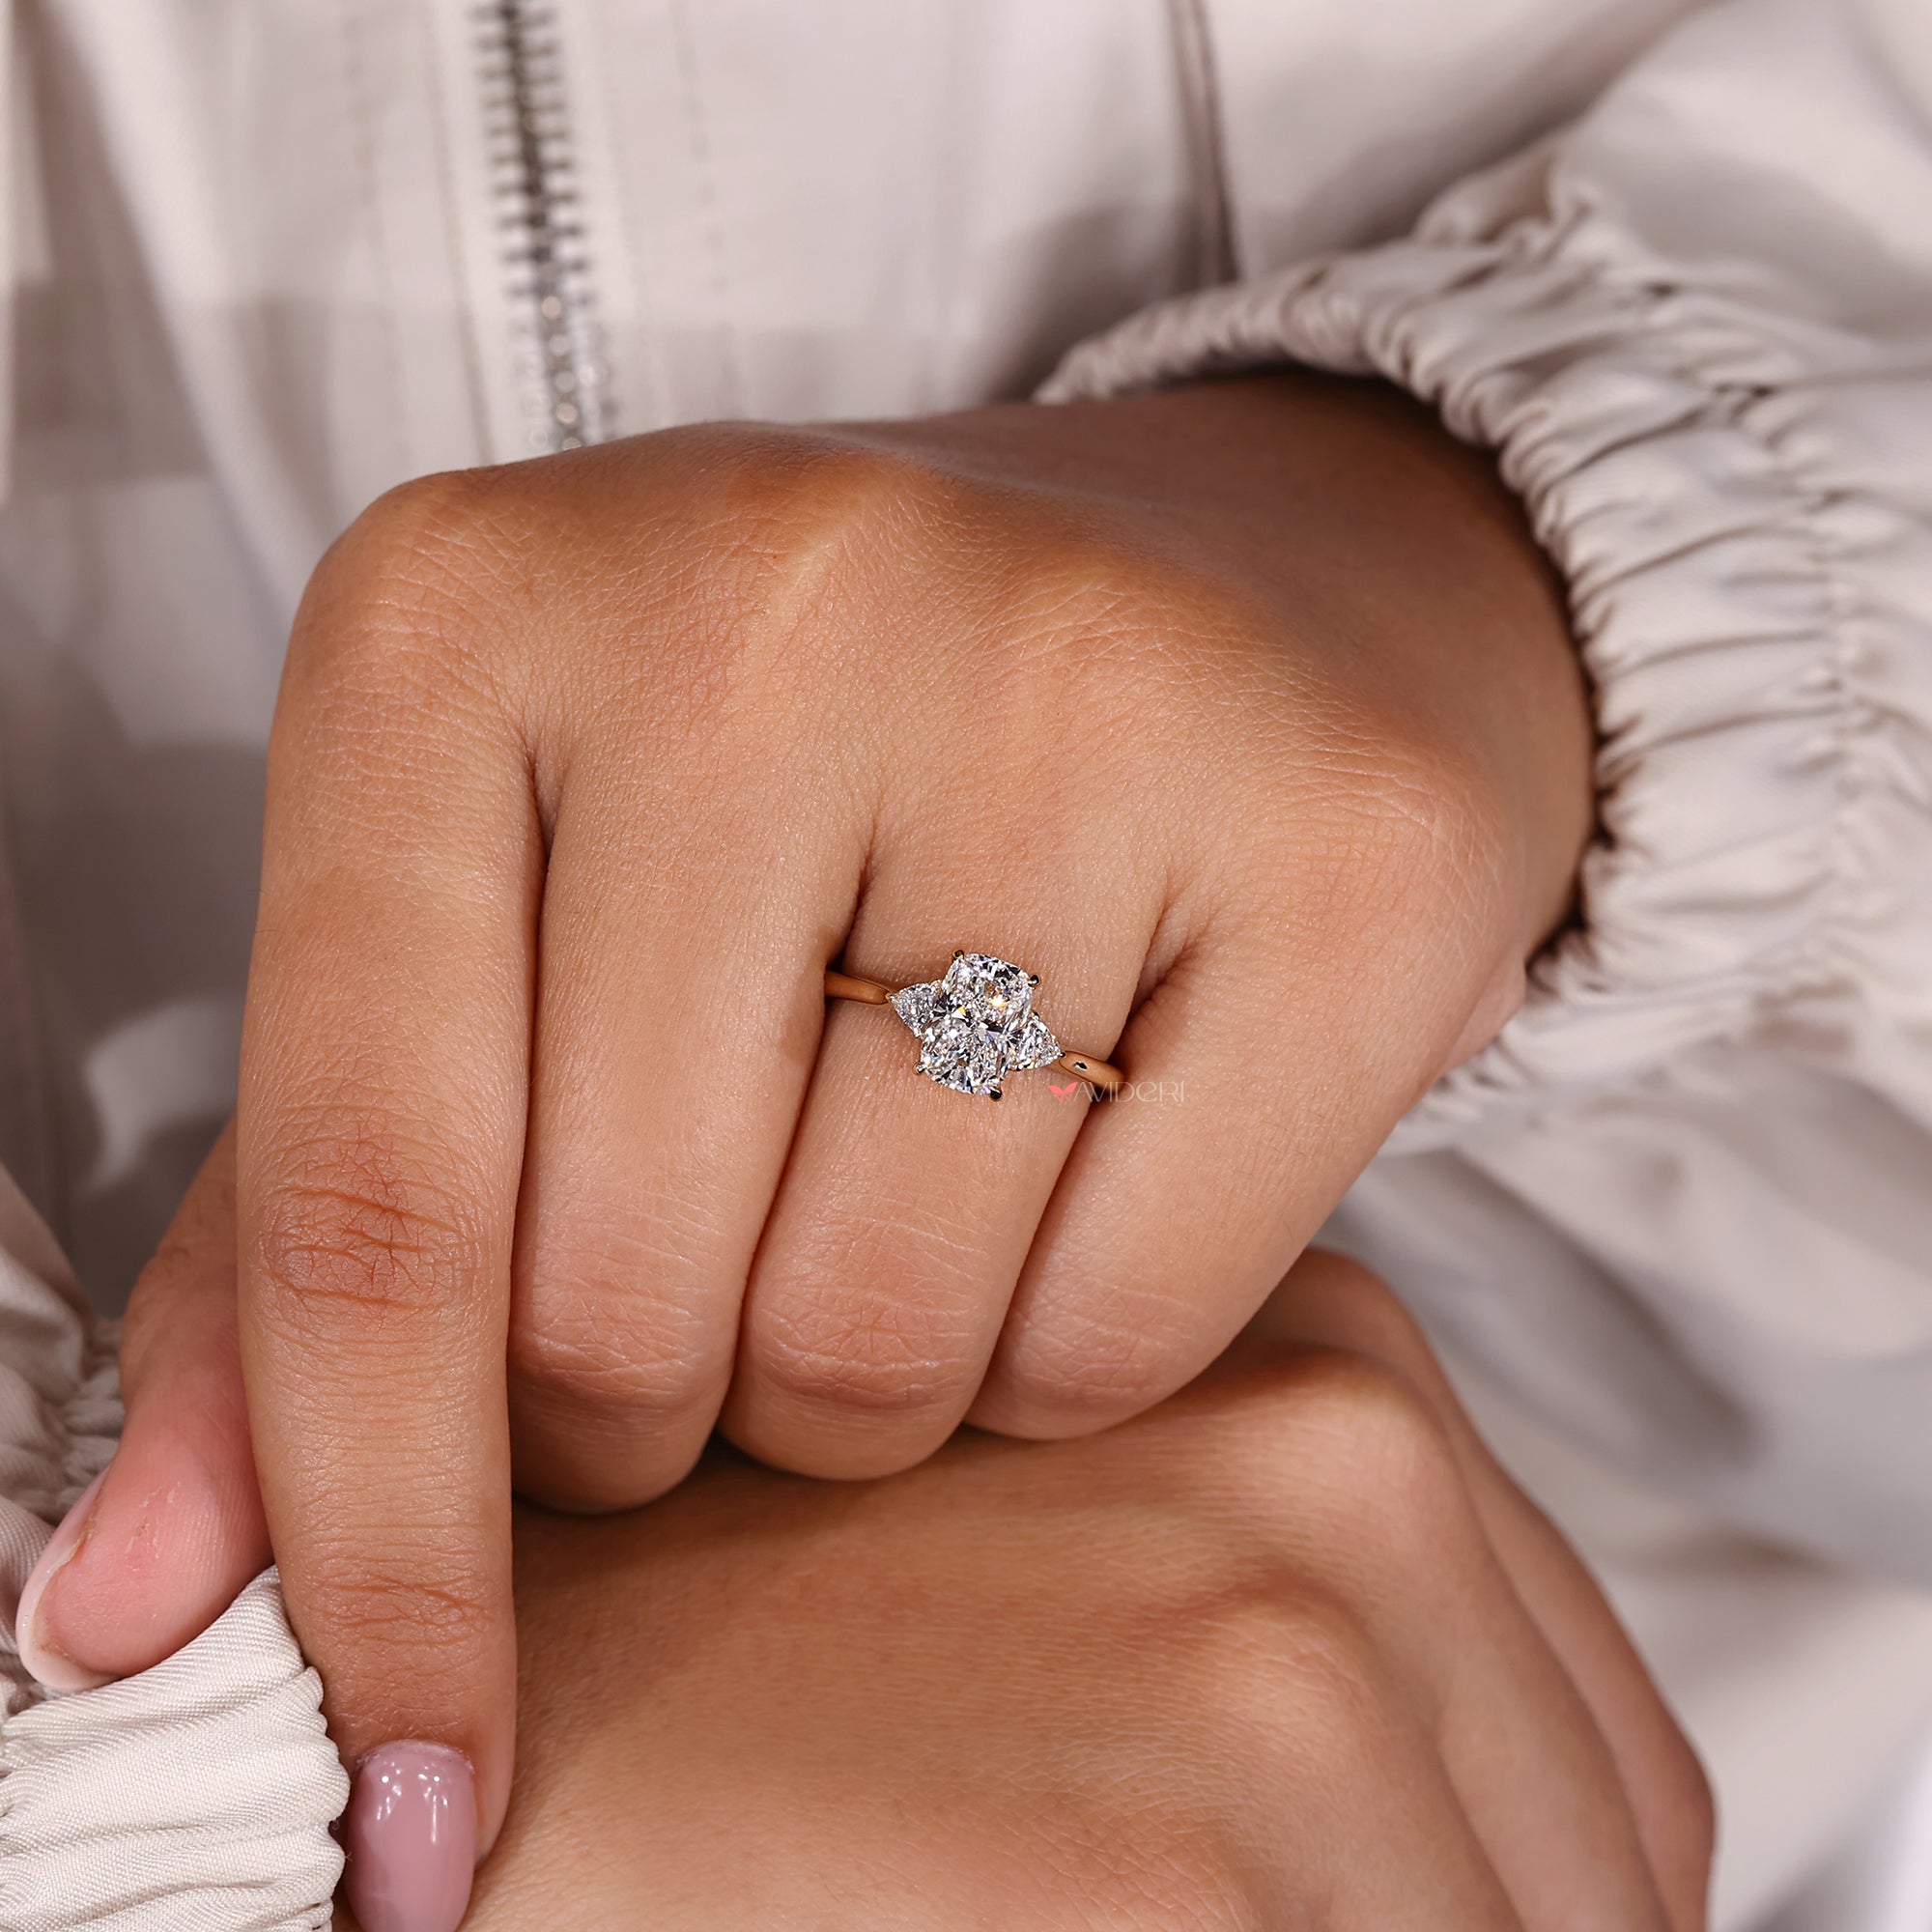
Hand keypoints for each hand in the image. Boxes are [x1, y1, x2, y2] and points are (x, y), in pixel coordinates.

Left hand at [34, 373, 1591, 1863]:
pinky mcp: (1345, 840)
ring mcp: (1083, 691)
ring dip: (857, 1389)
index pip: (361, 1181)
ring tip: (889, 1224)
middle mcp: (769, 596)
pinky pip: (1126, 1323)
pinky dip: (1061, 1356)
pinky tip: (1068, 1197)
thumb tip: (129, 1612)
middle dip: (654, 1407)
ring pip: (878, 1331)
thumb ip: (307, 1240)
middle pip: (624, 1290)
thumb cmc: (816, 780)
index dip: (366, 1535)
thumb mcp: (507, 923)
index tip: (403, 1776)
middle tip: (715, 1304)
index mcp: (467, 611)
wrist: (1225, 597)